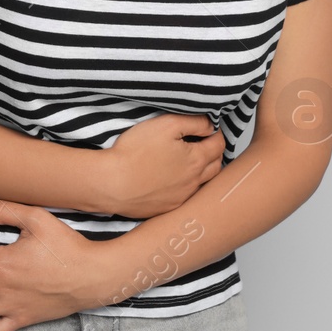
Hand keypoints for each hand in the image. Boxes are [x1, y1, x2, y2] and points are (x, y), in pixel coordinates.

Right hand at [101, 112, 224, 217]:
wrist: (112, 183)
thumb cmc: (136, 151)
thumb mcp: (167, 124)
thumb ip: (194, 122)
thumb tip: (210, 125)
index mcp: (197, 160)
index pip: (219, 144)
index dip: (216, 133)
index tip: (208, 128)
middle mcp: (193, 182)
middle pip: (216, 166)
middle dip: (213, 153)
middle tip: (203, 143)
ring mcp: (181, 198)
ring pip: (202, 184)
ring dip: (202, 171)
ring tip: (189, 161)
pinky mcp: (166, 208)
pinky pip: (184, 196)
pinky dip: (184, 186)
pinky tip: (171, 179)